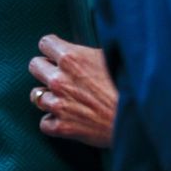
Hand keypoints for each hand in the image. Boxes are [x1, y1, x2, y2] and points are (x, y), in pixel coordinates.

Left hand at [28, 34, 117, 148]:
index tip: (57, 54)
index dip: (52, 49)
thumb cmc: (126, 86)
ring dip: (48, 96)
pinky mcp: (61, 126)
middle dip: (44, 69)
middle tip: (57, 75)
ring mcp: (58, 104)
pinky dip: (53, 121)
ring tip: (62, 99)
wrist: (135, 119)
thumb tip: (78, 49)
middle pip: (34, 66)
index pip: (45, 43)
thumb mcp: (108, 57)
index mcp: (71, 57)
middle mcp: (59, 79)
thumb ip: (86, 53)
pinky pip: (44, 122)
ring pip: (35, 95)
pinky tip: (65, 118)